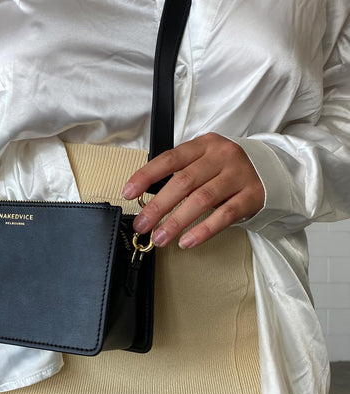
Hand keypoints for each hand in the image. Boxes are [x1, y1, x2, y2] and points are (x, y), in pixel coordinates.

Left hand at [122, 133, 264, 247]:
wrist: (272, 171)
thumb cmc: (227, 170)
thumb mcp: (204, 162)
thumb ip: (181, 174)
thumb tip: (146, 199)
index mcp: (204, 145)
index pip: (170, 159)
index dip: (146, 176)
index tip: (128, 193)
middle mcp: (221, 157)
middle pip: (184, 182)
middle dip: (158, 206)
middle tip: (142, 224)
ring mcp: (238, 176)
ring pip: (202, 199)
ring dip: (177, 222)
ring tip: (160, 238)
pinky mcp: (251, 196)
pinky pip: (224, 215)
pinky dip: (203, 230)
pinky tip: (187, 241)